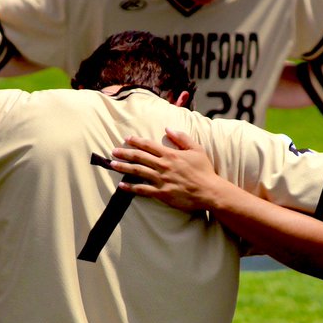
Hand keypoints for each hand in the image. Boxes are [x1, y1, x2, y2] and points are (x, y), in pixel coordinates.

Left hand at [110, 128, 225, 211]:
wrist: (209, 191)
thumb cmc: (204, 171)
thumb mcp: (197, 149)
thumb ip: (182, 138)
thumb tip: (168, 128)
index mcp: (171, 154)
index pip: (149, 145)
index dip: (136, 141)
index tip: (127, 138)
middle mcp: (163, 166)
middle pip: (139, 157)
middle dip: (125, 153)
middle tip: (113, 151)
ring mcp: (161, 180)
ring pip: (138, 171)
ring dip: (123, 167)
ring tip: (112, 165)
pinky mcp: (161, 193)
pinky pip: (142, 190)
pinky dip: (131, 187)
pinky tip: (121, 186)